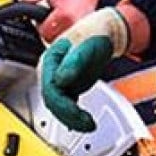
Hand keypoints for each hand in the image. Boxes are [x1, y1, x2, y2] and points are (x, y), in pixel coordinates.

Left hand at [24, 0, 99, 40]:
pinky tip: (64, 26)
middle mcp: (73, 25)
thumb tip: (25, 0)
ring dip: (55, 34)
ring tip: (56, 22)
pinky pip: (69, 41)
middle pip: (51, 39)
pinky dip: (64, 35)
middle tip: (48, 20)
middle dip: (47, 31)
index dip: (40, 26)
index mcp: (64, 15)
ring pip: (60, 42)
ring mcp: (79, 30)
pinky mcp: (83, 33)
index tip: (42, 19)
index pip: (45, 32)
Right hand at [37, 7, 130, 131]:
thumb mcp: (85, 46)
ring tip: (88, 124)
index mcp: (49, 61)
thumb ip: (73, 63)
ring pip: (58, 106)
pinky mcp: (68, 86)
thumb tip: (60, 80)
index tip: (78, 113)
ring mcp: (59, 79)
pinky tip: (83, 121)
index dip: (63, 105)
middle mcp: (51, 71)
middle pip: (52, 101)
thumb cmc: (94, 33)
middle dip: (68, 115)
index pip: (50, 90)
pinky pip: (66, 104)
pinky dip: (74, 115)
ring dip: (71, 118)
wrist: (105, 30)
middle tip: (87, 123)